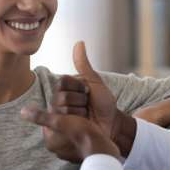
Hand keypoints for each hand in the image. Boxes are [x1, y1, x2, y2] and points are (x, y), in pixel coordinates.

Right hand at [21, 41, 125, 161]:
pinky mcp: (59, 127)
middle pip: (62, 96)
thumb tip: (79, 42)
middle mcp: (59, 99)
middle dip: (81, 101)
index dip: (79, 87)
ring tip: (86, 115)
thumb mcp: (95, 82)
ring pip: (62, 109)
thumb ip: (83, 64)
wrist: (110, 123)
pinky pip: (60, 121)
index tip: (88, 91)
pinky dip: (75, 120)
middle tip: (88, 105)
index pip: (63, 81)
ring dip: (80, 112)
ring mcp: (58, 114)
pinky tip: (81, 122)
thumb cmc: (104, 103)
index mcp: (66, 87)